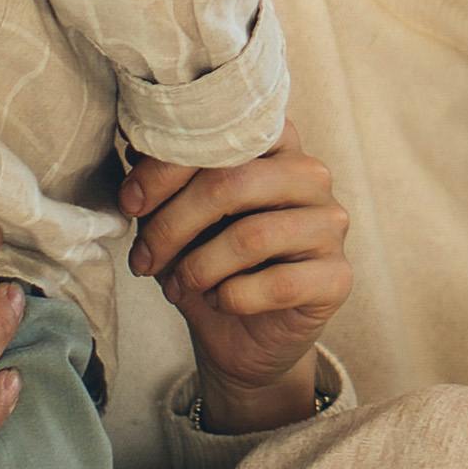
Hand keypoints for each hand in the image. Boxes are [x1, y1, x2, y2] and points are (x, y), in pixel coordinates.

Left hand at [122, 142, 351, 427]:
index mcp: (273, 144)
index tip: (130, 202)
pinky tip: (219, 301)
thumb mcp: (174, 215)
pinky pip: (278, 284)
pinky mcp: (337, 276)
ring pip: (252, 236)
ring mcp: (330, 224)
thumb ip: (163, 178)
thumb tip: (135, 142)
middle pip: (232, 183)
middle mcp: (310, 174)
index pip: (222, 133)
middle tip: (144, 258)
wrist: (238, 335)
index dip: (166, 167)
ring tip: (177, 286)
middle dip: (173, 224)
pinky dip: (232, 297)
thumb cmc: (206, 259)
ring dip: (198, 267)